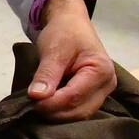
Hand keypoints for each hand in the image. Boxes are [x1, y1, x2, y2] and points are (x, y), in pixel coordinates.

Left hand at [29, 0, 115, 119]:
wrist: (71, 23)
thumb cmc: (64, 31)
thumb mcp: (54, 49)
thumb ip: (47, 73)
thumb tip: (36, 96)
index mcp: (101, 71)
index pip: (74, 96)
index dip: (51, 103)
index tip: (31, 102)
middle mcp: (107, 85)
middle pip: (79, 110)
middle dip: (54, 112)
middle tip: (31, 106)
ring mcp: (102, 92)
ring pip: (79, 114)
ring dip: (58, 114)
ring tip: (38, 106)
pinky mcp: (94, 96)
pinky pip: (78, 110)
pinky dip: (62, 111)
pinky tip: (48, 105)